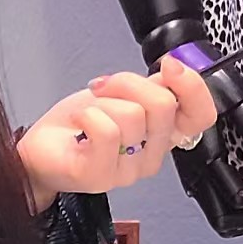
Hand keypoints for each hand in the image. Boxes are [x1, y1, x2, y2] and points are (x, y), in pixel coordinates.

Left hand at [16, 53, 218, 212]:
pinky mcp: (99, 177)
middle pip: (164, 105)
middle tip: (105, 87)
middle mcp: (149, 157)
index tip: (170, 66)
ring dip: (104, 101)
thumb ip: (154, 85)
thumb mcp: (123, 94)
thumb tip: (176, 66)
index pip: (201, 117)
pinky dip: (88, 114)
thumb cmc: (78, 124)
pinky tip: (80, 124)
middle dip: (130, 83)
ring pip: (132, 115)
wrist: (40, 148)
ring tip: (89, 113)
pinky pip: (107, 131)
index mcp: (162, 136)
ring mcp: (126, 172)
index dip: (193, 86)